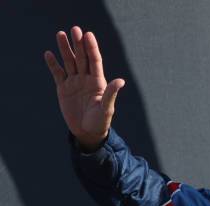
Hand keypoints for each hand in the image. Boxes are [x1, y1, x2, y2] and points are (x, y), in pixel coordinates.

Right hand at [44, 26, 124, 151]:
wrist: (87, 133)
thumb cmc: (100, 122)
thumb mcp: (106, 109)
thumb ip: (111, 94)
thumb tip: (120, 81)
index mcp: (98, 82)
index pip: (95, 61)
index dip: (92, 48)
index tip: (88, 35)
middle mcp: (86, 79)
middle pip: (81, 58)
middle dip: (78, 44)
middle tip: (75, 29)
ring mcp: (74, 83)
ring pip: (69, 62)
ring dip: (65, 49)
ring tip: (60, 34)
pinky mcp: (63, 89)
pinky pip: (58, 74)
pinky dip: (53, 64)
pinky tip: (49, 54)